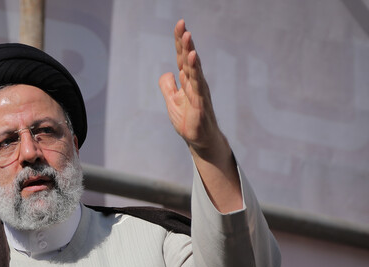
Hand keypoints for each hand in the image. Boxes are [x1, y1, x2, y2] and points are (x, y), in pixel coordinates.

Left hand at [159, 19, 224, 159]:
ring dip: (190, 51)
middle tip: (182, 24)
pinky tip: (192, 58)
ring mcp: (199, 91)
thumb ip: (167, 86)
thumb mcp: (171, 101)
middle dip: (184, 41)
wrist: (199, 139)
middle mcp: (194, 82)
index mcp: (187, 80)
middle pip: (188, 58)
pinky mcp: (200, 102)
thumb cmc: (188, 120)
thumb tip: (167, 72)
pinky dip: (194, 70)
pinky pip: (197, 83)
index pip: (182, 57)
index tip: (179, 24)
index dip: (180, 41)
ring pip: (194, 68)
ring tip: (187, 36)